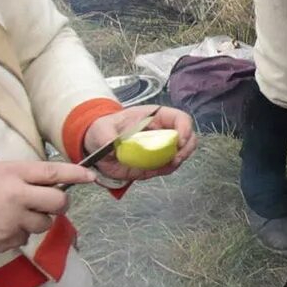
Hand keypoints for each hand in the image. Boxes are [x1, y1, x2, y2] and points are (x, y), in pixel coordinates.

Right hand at [0, 161, 97, 254]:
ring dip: (38, 221)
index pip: (52, 171)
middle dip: (60, 204)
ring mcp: (15, 219)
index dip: (75, 173)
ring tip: (16, 215)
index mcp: (13, 173)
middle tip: (51, 204)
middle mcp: (17, 195)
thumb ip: (24, 176)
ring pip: (46, 223)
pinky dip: (20, 233)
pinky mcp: (11, 238)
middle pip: (59, 201)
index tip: (90, 176)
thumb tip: (53, 181)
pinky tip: (4, 227)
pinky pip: (27, 236)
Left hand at [81, 104, 195, 181]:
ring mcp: (161, 147)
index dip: (185, 129)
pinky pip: (169, 167)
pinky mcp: (156, 162)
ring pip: (182, 153)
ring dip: (176, 162)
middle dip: (186, 149)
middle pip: (188, 137)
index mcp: (154, 116)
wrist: (97, 145)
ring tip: (160, 166)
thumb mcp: (101, 130)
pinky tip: (153, 170)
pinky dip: (165, 170)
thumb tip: (113, 145)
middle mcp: (162, 131)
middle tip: (174, 159)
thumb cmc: (103, 130)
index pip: (180, 118)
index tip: (179, 142)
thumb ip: (106, 136)